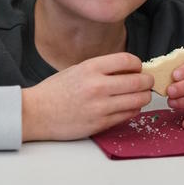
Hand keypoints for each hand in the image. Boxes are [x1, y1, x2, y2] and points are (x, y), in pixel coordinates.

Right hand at [21, 52, 152, 140]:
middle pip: (138, 81)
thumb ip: (101, 69)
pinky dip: (133, 110)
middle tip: (147, 83)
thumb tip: (128, 70)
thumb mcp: (77, 70)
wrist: (36, 113)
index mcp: (91, 68)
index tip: (138, 68)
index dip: (138, 64)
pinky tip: (129, 107)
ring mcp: (101, 106)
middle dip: (147, 82)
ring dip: (143, 97)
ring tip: (140, 96)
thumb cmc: (54, 91)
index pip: (128, 61)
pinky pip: (128, 115)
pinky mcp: (101, 123)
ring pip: (138, 100)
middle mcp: (98, 86)